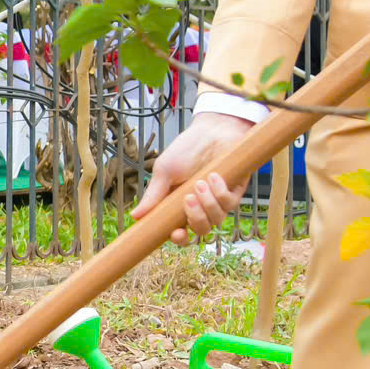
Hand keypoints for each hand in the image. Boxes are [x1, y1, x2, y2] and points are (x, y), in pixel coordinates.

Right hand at [134, 111, 254, 243]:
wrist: (212, 130)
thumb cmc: (187, 148)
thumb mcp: (164, 171)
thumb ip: (153, 195)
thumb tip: (135, 216)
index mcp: (179, 206)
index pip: (180, 232)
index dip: (179, 238)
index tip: (176, 233)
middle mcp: (200, 207)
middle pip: (200, 230)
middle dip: (195, 219)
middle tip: (188, 199)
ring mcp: (218, 201)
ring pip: (216, 220)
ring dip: (207, 203)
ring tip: (200, 182)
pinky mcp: (234, 192)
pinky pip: (229, 203)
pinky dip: (219, 191)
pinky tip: (213, 175)